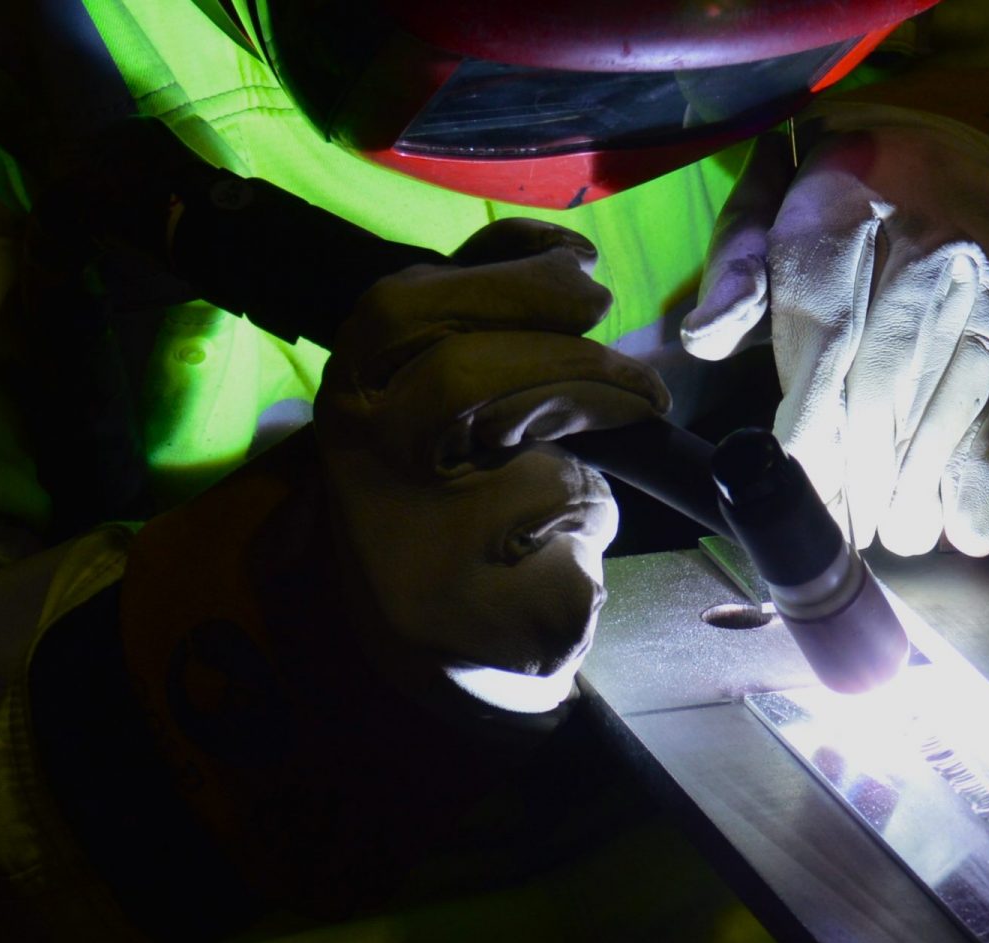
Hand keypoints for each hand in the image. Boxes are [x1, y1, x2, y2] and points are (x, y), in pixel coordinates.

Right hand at [316, 219, 668, 711]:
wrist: (455, 646)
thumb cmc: (463, 499)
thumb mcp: (460, 398)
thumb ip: (488, 323)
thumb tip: (562, 251)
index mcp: (355, 390)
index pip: (402, 306)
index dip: (500, 271)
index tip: (579, 259)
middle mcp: (361, 460)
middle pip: (457, 372)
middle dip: (560, 348)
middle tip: (626, 355)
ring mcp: (404, 538)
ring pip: (515, 444)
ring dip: (593, 409)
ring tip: (633, 409)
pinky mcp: (465, 600)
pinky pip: (556, 520)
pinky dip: (589, 513)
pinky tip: (570, 535)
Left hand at [682, 102, 988, 556]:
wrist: (974, 150)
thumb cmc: (853, 195)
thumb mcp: (777, 199)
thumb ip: (736, 265)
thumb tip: (704, 339)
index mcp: (851, 203)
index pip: (827, 330)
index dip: (808, 420)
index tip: (796, 480)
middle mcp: (931, 244)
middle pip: (886, 382)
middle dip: (856, 471)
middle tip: (838, 529)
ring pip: (950, 406)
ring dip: (914, 488)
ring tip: (886, 535)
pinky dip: (983, 481)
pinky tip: (956, 526)